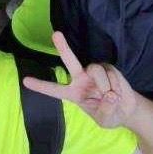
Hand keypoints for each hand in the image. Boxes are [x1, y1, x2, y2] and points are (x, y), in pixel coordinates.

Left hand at [24, 32, 138, 128]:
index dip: (41, 85)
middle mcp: (80, 79)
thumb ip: (105, 110)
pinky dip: (115, 84)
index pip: (54, 90)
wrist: (127, 109)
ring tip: (112, 96)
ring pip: (95, 70)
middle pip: (70, 61)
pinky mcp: (107, 67)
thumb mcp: (105, 119)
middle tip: (56, 34)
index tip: (25, 80)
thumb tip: (110, 95)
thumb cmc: (110, 114)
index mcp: (73, 94)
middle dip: (63, 47)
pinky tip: (118, 91)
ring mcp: (93, 72)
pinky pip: (109, 72)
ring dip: (105, 84)